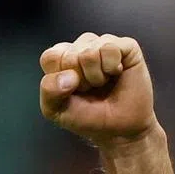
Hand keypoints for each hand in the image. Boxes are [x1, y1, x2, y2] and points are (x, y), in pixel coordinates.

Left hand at [39, 33, 157, 150]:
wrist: (119, 129)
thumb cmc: (89, 117)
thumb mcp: (56, 110)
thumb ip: (49, 91)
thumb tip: (69, 75)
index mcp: (62, 58)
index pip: (50, 57)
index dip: (60, 79)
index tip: (71, 92)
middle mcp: (82, 46)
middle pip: (69, 56)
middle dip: (80, 82)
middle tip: (91, 90)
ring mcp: (103, 43)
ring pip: (89, 53)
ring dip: (96, 77)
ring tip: (103, 83)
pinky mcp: (125, 45)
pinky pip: (109, 48)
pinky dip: (111, 68)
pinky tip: (116, 73)